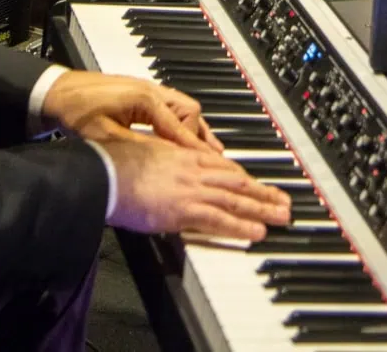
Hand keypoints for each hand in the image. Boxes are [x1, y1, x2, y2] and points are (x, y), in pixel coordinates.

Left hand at [42, 70, 222, 151]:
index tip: (210, 163)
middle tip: (208, 159)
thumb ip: (137, 147)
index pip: (180, 124)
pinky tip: (183, 139)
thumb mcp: (106, 136)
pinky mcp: (143, 96)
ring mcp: (148, 91)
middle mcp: (152, 91)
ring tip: (208, 152)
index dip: (194, 146)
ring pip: (183, 108)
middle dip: (198, 135)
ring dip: (193, 129)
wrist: (59, 92)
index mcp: (144, 98)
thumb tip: (163, 163)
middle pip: (189, 111)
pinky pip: (171, 109)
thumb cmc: (77, 111)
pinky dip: (181, 124)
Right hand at [106, 136, 291, 240]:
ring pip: (235, 199)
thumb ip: (163, 161)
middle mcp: (193, 169)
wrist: (104, 170)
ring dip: (261, 208)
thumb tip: (167, 171)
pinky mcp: (184, 209)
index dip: (243, 177)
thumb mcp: (146, 154)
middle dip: (262, 191)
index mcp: (183, 155)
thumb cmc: (116, 163)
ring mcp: (191, 189)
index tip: (257, 183)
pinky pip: (219, 219)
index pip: (222, 166)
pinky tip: (256, 232)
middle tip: (283, 201)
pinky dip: (240, 226)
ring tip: (281, 216)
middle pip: (236, 181)